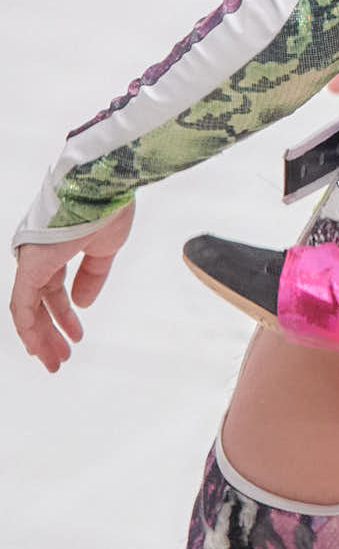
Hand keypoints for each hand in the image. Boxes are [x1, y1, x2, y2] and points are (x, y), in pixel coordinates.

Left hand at [10, 205, 134, 373]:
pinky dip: (28, 328)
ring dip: (41, 338)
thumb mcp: (104, 249)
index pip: (51, 291)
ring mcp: (31, 261)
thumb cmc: (107, 208)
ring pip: (28, 309)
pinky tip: (38, 347)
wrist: (105, 187)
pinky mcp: (30, 266)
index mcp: (54, 251)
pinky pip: (21, 304)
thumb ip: (92, 277)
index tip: (75, 335)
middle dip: (50, 334)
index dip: (62, 316)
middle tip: (61, 357)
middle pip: (38, 304)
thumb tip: (82, 304)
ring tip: (55, 361)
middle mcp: (37, 257)